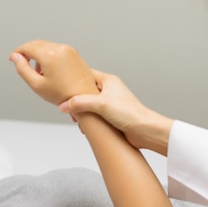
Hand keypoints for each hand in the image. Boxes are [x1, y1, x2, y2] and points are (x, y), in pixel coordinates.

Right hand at [10, 40, 98, 105]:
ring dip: (39, 55)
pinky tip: (51, 72)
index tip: (13, 59)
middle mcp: (60, 49)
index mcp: (50, 55)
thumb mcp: (36, 85)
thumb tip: (15, 57)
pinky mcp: (75, 54)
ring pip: (47, 46)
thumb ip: (22, 69)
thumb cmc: (63, 95)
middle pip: (37, 44)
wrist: (85, 99)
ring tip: (40, 73)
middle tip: (23, 65)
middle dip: (28, 53)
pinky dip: (50, 56)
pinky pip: (57, 50)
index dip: (17, 52)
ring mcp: (69, 50)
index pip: (27, 47)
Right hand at [59, 70, 173, 154]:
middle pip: (86, 91)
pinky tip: (87, 128)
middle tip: (70, 108)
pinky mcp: (111, 116)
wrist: (144, 131)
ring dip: (82, 113)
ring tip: (79, 120)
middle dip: (76, 101)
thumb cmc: (130, 113)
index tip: (63, 87)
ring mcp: (110, 104)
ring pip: (89, 105)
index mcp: (108, 81)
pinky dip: (89, 121)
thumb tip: (64, 105)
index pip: (86, 75)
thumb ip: (80, 103)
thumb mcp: (101, 105)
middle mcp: (109, 90)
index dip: (74, 80)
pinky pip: (95, 116)